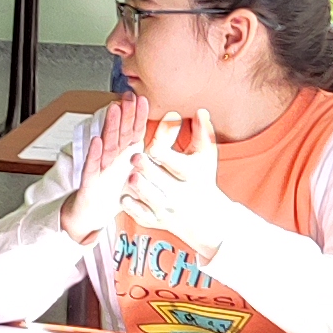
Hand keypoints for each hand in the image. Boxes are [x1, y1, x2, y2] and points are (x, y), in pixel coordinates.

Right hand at [61, 89, 150, 243]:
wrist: (92, 214)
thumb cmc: (113, 192)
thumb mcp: (137, 176)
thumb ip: (150, 161)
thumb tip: (168, 148)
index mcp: (125, 155)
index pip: (133, 132)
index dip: (138, 116)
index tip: (143, 99)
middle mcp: (113, 158)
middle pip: (120, 132)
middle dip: (124, 114)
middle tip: (128, 95)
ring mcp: (100, 168)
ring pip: (106, 144)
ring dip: (110, 126)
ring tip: (114, 108)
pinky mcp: (90, 181)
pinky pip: (92, 166)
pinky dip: (94, 153)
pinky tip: (97, 140)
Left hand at [123, 109, 225, 260]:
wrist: (206, 217)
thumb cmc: (202, 179)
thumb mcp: (205, 156)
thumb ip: (202, 132)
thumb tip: (199, 111)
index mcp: (191, 175)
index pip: (176, 164)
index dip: (164, 155)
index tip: (154, 147)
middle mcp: (179, 193)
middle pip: (160, 180)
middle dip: (146, 168)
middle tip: (135, 158)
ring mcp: (166, 209)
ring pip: (148, 198)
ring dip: (138, 186)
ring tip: (131, 177)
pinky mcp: (155, 221)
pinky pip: (139, 214)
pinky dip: (131, 205)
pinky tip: (126, 195)